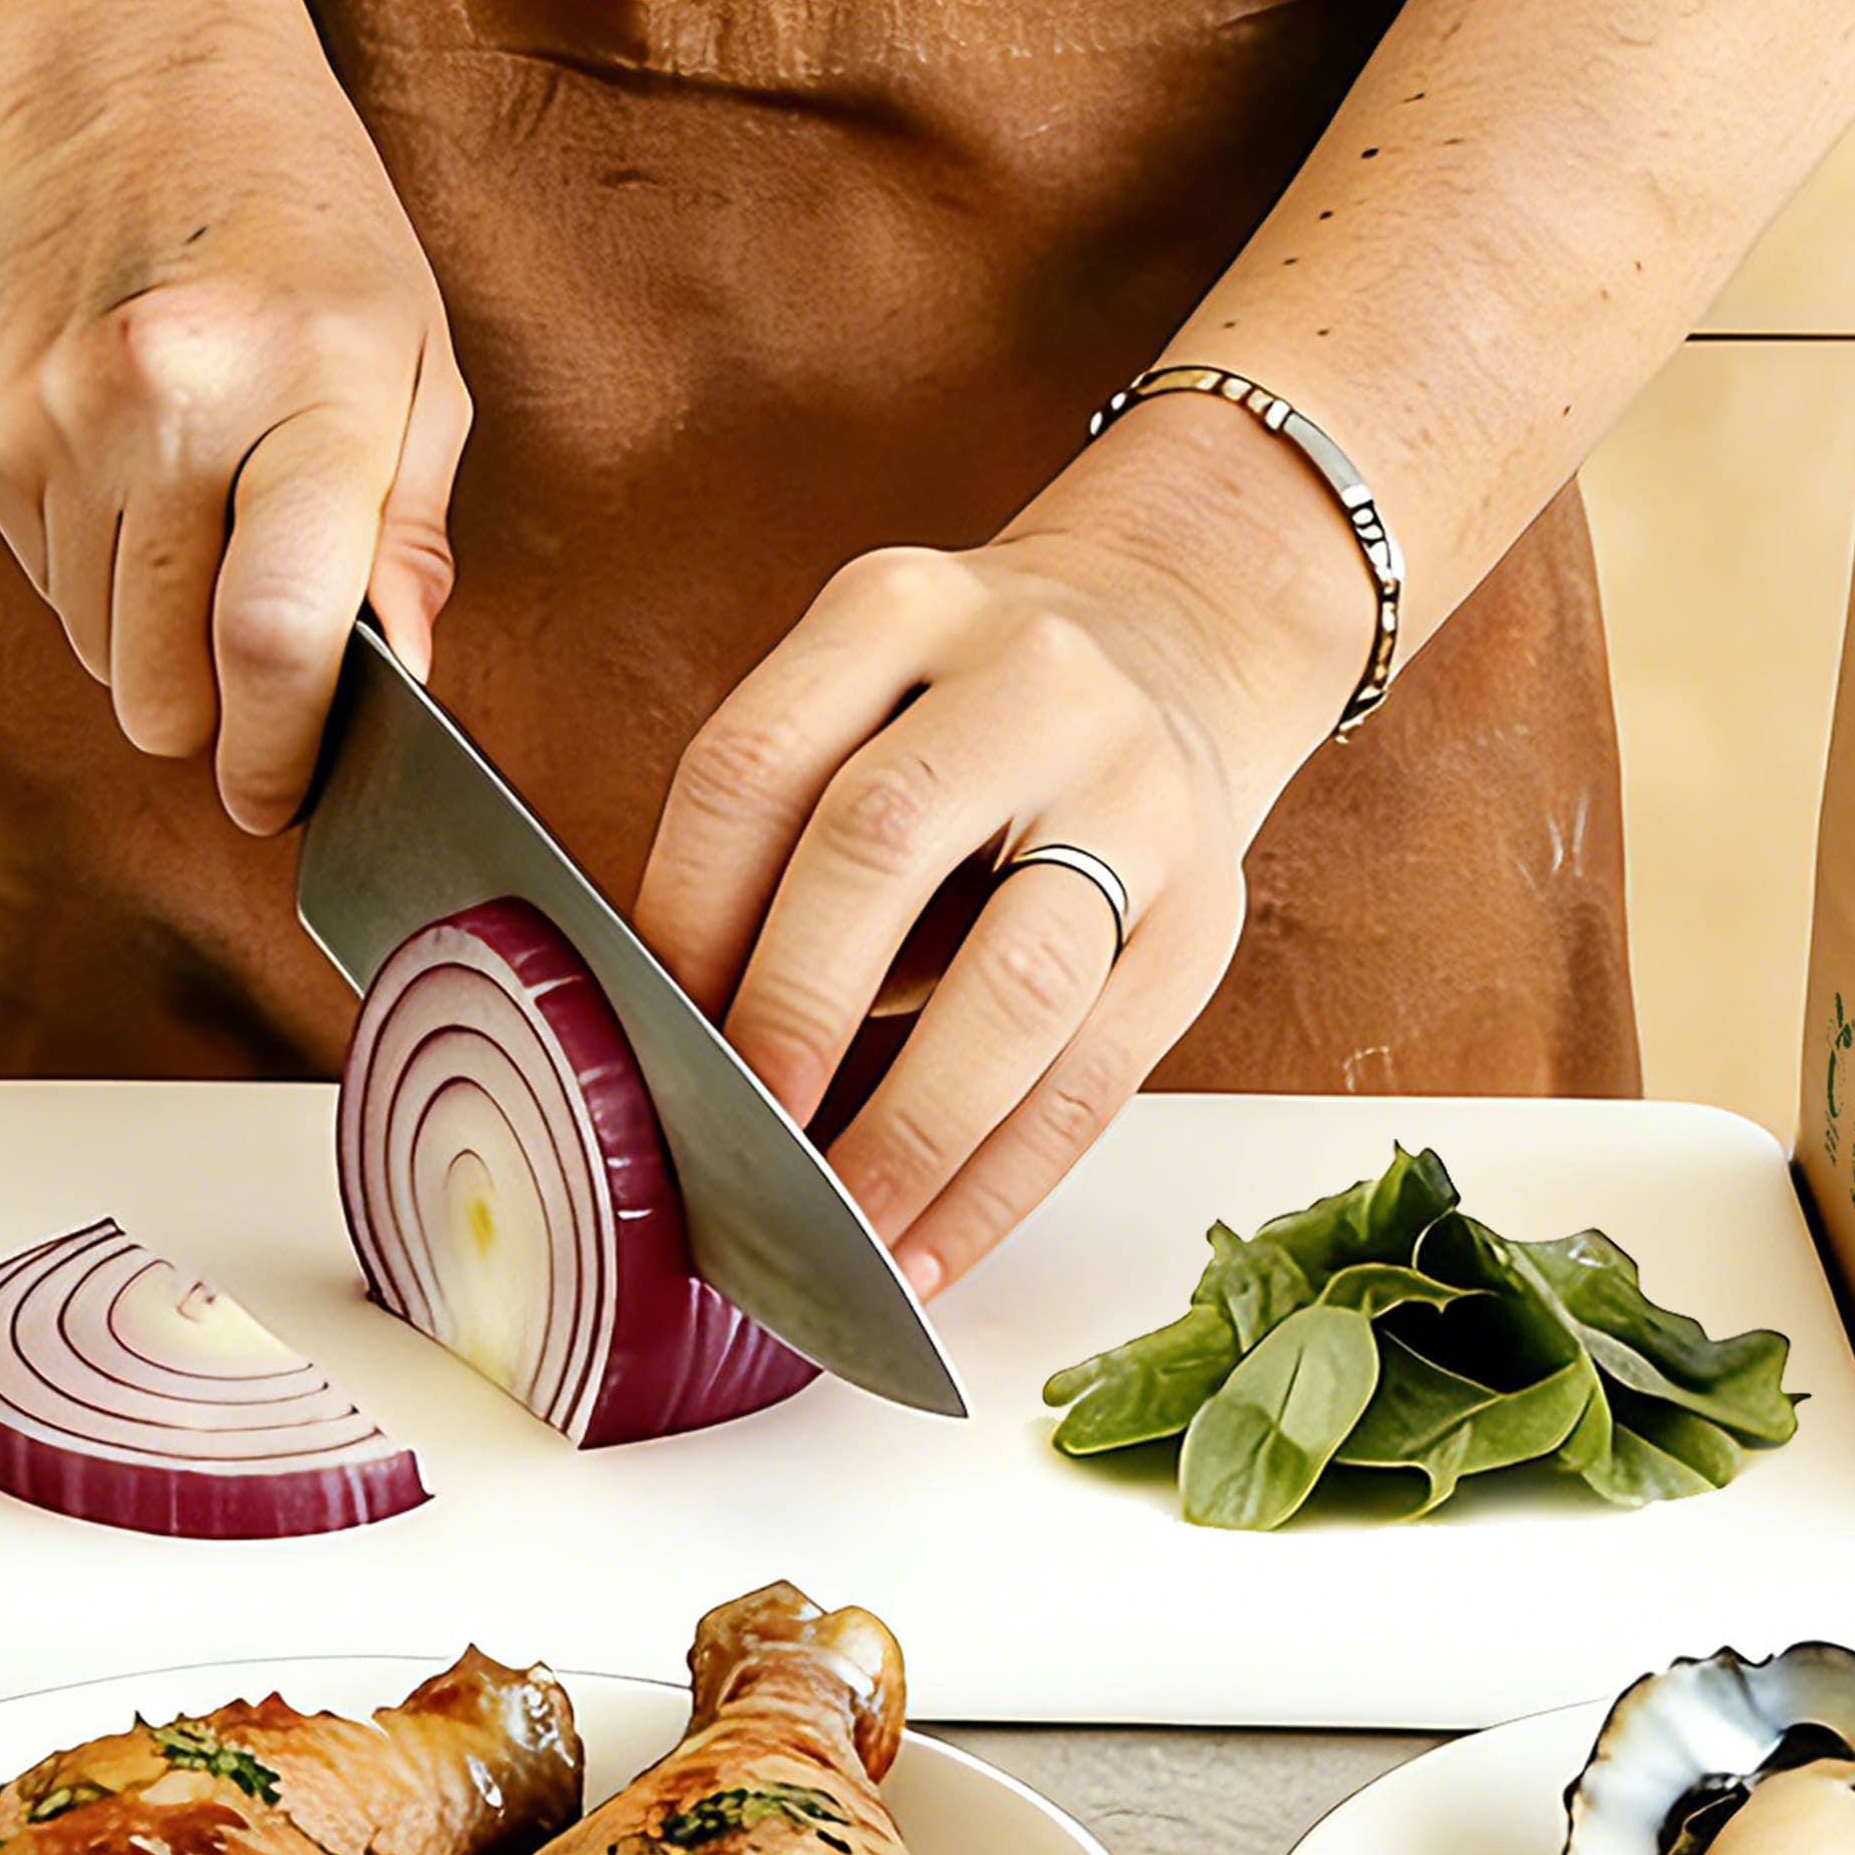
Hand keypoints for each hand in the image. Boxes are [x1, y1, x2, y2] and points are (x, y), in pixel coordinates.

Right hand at [0, 0, 469, 831]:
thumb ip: (410, 537)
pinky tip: (154, 503)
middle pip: (166, 677)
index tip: (284, 793)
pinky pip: (49, 584)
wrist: (151, 90)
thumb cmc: (321, 244)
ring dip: (161, 654)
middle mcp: (166, 405)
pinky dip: (106, 587)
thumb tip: (403, 672)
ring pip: (101, 649)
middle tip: (265, 705)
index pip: (276, 634)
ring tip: (217, 559)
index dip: (280, 748)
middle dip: (220, 726)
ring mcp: (57, 416)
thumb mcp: (420, 374)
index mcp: (309, 394)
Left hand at [635, 396, 1372, 1295]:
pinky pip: (1100, 1075)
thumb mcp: (870, 691)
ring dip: (915, 1130)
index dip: (687, 912)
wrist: (1185, 637)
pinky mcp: (1208, 912)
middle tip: (732, 1138)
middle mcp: (1031, 679)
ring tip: (840, 1229)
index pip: (758, 764)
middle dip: (792, 1012)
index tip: (646, 1034)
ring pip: (1020, 980)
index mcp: (902, 608)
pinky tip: (935, 1245)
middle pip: (880, 846)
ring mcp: (1136, 792)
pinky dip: (1005, 1181)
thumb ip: (782, 828)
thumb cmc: (976, 705)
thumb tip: (674, 1044)